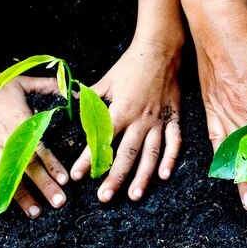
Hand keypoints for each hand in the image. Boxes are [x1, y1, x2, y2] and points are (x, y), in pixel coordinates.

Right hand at [0, 68, 67, 217]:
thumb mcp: (24, 82)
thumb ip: (50, 86)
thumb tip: (75, 89)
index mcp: (23, 124)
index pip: (42, 149)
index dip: (54, 166)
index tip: (65, 181)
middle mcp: (8, 139)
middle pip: (29, 166)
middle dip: (45, 185)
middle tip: (59, 203)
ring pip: (7, 174)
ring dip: (20, 195)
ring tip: (34, 212)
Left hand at [70, 39, 181, 201]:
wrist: (162, 49)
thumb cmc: (131, 64)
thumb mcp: (107, 80)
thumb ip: (91, 98)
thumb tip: (72, 105)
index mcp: (121, 110)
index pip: (102, 140)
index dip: (88, 159)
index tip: (78, 176)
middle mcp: (140, 120)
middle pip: (126, 154)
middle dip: (114, 177)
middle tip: (104, 197)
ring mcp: (159, 121)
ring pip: (151, 154)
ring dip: (143, 176)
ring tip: (134, 196)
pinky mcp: (174, 118)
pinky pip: (174, 142)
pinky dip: (171, 159)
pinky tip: (164, 175)